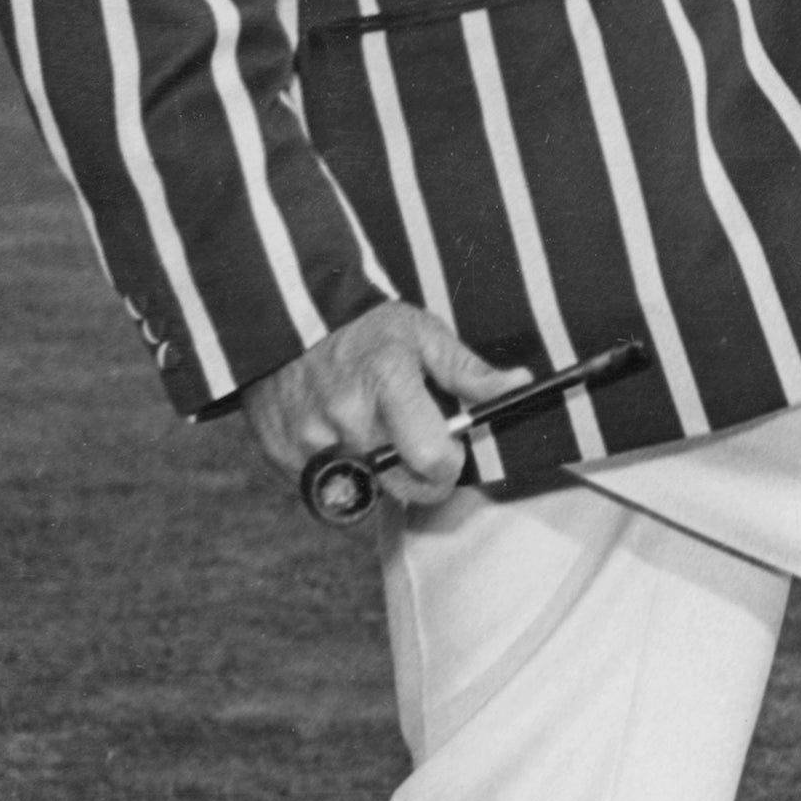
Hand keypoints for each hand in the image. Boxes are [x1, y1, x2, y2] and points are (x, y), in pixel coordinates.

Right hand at [243, 304, 526, 518]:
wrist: (285, 313)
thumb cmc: (367, 326)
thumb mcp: (423, 335)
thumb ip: (469, 370)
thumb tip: (519, 385)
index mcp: (387, 383)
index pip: (432, 459)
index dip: (450, 465)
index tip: (450, 452)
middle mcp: (345, 416)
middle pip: (401, 484)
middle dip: (416, 474)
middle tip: (412, 443)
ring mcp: (308, 437)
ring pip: (363, 487)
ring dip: (376, 472)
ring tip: (370, 430)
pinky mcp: (280, 452)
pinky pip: (324, 486)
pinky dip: (339, 470)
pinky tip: (337, 433)